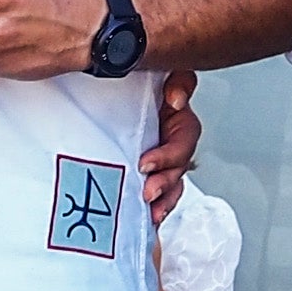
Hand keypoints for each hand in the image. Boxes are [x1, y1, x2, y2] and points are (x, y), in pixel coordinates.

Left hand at [141, 71, 200, 215]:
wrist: (107, 85)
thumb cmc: (134, 80)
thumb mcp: (159, 72)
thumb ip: (177, 80)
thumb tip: (177, 98)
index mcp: (177, 118)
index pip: (184, 138)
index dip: (169, 155)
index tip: (146, 163)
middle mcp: (172, 140)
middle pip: (179, 167)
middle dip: (165, 182)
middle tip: (148, 191)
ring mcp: (161, 158)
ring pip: (171, 184)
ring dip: (163, 200)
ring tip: (150, 211)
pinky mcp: (147, 172)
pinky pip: (158, 193)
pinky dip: (156, 207)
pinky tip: (146, 218)